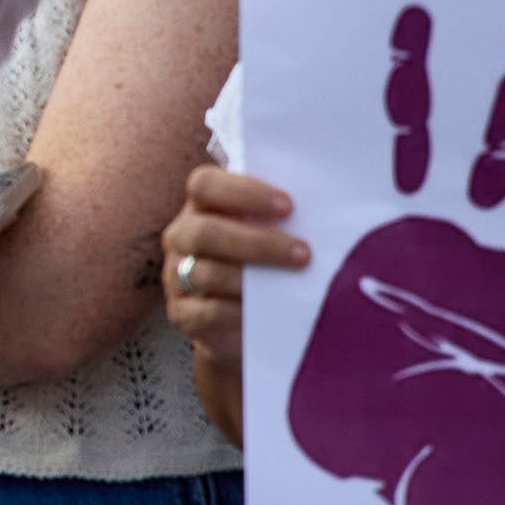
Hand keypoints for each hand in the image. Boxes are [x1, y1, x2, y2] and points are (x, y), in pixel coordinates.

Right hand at [163, 164, 301, 375]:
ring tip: (291, 283)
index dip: (243, 192)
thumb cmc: (268, 264)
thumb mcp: (271, 233)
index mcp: (201, 206)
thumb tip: (327, 208)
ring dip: (252, 279)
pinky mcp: (183, 313)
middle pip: (204, 231)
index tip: (288, 206)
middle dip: (257, 242)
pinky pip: (207, 312)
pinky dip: (239, 311)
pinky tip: (266, 311)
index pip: (205, 184)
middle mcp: (182, 236)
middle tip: (304, 252)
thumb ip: (283, 217)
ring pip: (206, 272)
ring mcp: (176, 275)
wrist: (248, 320)